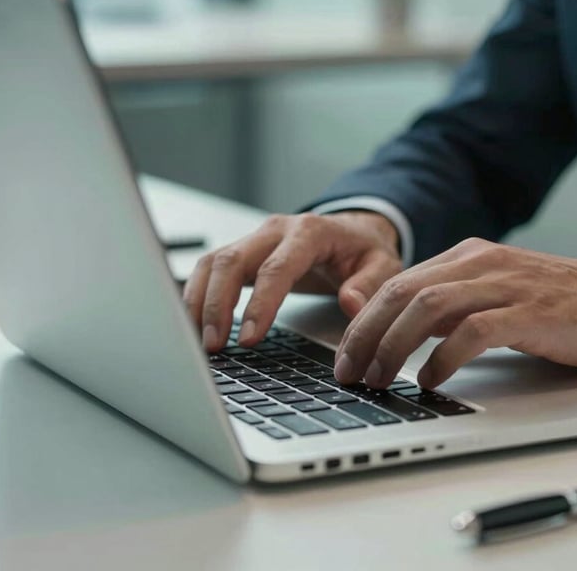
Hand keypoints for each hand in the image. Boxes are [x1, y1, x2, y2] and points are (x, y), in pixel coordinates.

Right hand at [183, 211, 402, 351]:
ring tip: (199, 342)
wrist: (353, 231)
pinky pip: (211, 269)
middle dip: (216, 304)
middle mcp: (276, 230)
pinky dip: (197, 295)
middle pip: (232, 260)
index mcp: (310, 232)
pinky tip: (194, 325)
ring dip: (199, 301)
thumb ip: (369, 285)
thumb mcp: (382, 265)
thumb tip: (350, 304)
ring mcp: (255, 239)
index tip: (250, 339)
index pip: (277, 268)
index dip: (260, 304)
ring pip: (213, 262)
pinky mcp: (244, 253)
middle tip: (214, 347)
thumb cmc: (364, 251)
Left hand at [333, 238, 576, 389]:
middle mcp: (480, 262)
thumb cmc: (562, 303)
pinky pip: (473, 332)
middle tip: (349, 371)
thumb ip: (455, 306)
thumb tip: (409, 334)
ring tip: (381, 378)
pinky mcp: (530, 312)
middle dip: (366, 333)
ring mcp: (505, 284)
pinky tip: (431, 381)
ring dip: (396, 346)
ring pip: (428, 307)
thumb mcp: (497, 294)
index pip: (399, 283)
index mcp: (468, 256)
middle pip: (403, 293)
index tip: (347, 354)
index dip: (364, 319)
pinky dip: (444, 358)